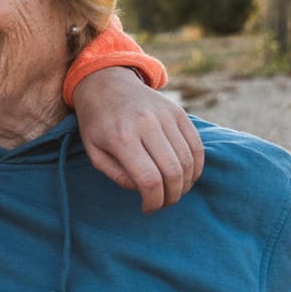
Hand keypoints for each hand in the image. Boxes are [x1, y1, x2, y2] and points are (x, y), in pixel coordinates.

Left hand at [71, 67, 203, 212]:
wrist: (106, 83)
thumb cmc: (97, 123)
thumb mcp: (94, 152)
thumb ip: (117, 175)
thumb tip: (143, 189)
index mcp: (121, 138)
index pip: (149, 180)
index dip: (154, 201)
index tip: (147, 208)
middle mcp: (147, 125)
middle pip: (173, 172)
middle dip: (172, 196)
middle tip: (163, 203)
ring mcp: (166, 116)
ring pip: (188, 160)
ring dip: (185, 183)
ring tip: (173, 191)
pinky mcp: (178, 112)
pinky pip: (196, 145)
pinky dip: (195, 166)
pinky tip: (186, 176)